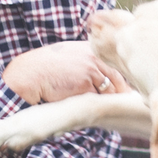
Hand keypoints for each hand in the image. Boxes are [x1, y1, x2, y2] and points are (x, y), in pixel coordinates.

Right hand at [2, 41, 126, 105]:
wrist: (30, 74)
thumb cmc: (45, 66)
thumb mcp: (68, 55)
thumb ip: (85, 60)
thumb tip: (98, 74)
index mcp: (90, 48)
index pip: (113, 65)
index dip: (120, 79)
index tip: (125, 89)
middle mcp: (94, 58)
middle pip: (117, 78)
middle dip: (122, 91)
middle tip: (126, 101)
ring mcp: (91, 71)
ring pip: (108, 91)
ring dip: (108, 101)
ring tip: (111, 109)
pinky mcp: (86, 86)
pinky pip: (96, 99)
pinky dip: (95, 106)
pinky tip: (93, 109)